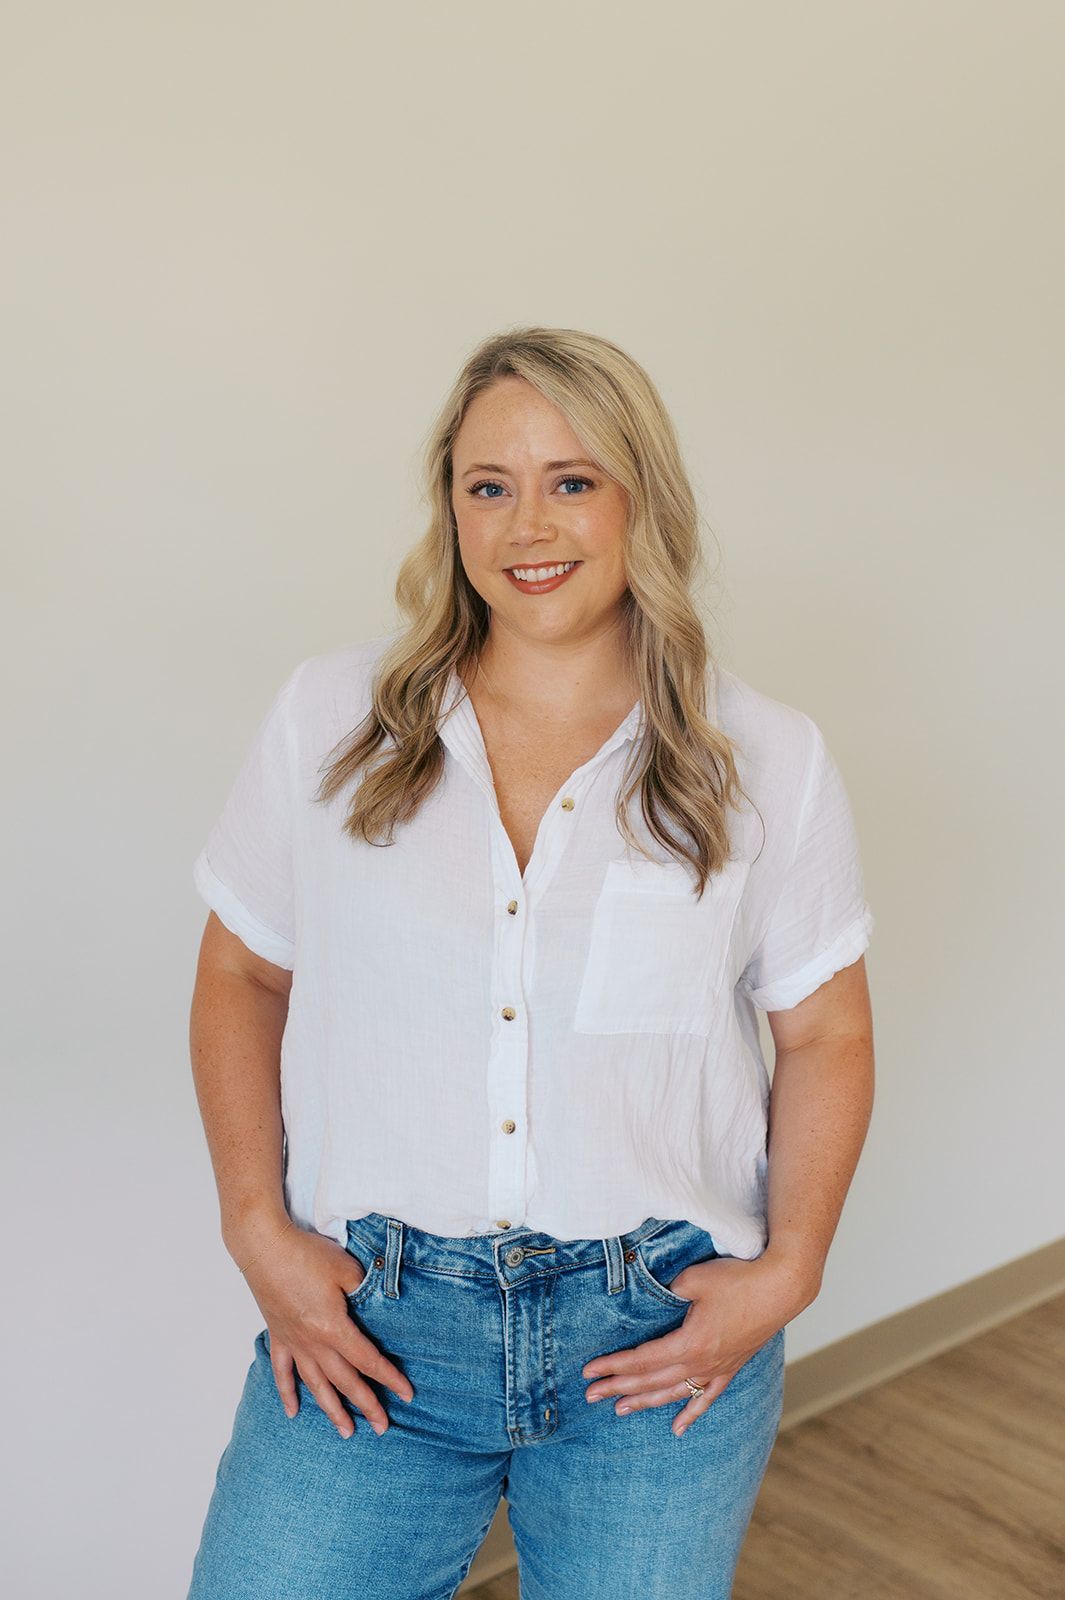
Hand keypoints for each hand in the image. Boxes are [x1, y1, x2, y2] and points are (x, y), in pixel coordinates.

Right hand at [234, 1219, 415, 1437]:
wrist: (265, 1247)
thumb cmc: (306, 1255)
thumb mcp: (347, 1269)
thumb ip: (366, 1291)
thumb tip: (380, 1305)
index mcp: (333, 1328)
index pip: (368, 1360)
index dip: (389, 1378)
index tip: (407, 1395)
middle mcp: (313, 1343)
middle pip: (345, 1381)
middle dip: (366, 1405)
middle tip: (383, 1427)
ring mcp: (293, 1342)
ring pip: (316, 1385)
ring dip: (332, 1410)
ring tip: (346, 1432)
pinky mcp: (278, 1336)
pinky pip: (283, 1372)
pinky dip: (288, 1393)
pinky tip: (293, 1412)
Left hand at [582, 1252, 812, 1435]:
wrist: (782, 1287)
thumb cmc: (740, 1279)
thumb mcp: (695, 1278)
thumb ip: (669, 1290)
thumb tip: (656, 1296)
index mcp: (689, 1343)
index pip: (642, 1360)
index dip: (614, 1366)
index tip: (589, 1373)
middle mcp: (701, 1362)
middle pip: (651, 1380)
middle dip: (618, 1387)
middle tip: (590, 1396)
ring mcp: (717, 1368)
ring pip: (674, 1392)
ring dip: (645, 1402)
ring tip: (619, 1410)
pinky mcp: (731, 1367)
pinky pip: (707, 1397)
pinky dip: (691, 1414)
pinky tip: (677, 1429)